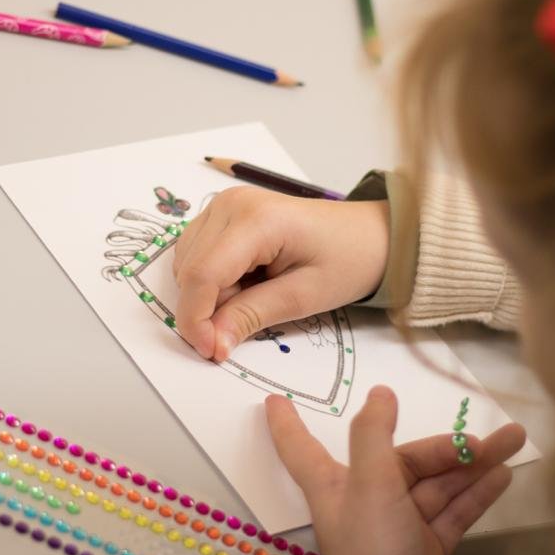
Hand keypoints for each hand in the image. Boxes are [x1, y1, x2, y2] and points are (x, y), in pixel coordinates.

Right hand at [172, 187, 388, 361]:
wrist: (367, 234)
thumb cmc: (347, 260)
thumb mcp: (304, 297)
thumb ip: (251, 316)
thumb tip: (211, 343)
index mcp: (257, 220)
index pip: (202, 274)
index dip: (197, 318)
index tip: (210, 350)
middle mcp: (231, 203)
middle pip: (190, 271)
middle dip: (207, 309)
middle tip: (246, 325)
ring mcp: (224, 204)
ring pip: (187, 264)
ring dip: (211, 294)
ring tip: (256, 295)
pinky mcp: (223, 213)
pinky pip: (196, 255)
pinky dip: (213, 280)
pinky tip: (246, 282)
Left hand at [265, 386, 525, 554]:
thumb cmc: (373, 544)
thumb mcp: (370, 483)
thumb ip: (374, 435)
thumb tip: (380, 393)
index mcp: (333, 485)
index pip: (301, 447)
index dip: (287, 424)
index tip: (273, 401)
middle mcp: (363, 500)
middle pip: (404, 460)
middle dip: (450, 447)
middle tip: (492, 438)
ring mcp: (397, 524)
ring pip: (436, 484)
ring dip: (474, 464)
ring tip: (515, 441)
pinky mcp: (424, 546)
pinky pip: (451, 511)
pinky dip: (476, 493)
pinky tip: (503, 475)